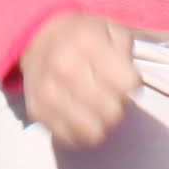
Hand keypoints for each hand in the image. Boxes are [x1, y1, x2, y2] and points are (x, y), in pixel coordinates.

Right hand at [14, 12, 135, 149]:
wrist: (37, 39)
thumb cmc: (81, 37)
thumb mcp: (110, 29)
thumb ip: (125, 52)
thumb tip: (129, 86)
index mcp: (87, 44)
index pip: (128, 85)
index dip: (131, 84)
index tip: (124, 78)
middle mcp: (65, 68)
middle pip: (112, 112)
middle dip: (118, 106)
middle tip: (109, 94)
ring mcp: (48, 93)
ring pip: (93, 132)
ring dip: (100, 123)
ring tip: (96, 108)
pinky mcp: (38, 112)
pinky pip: (71, 139)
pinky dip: (80, 132)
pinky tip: (80, 116)